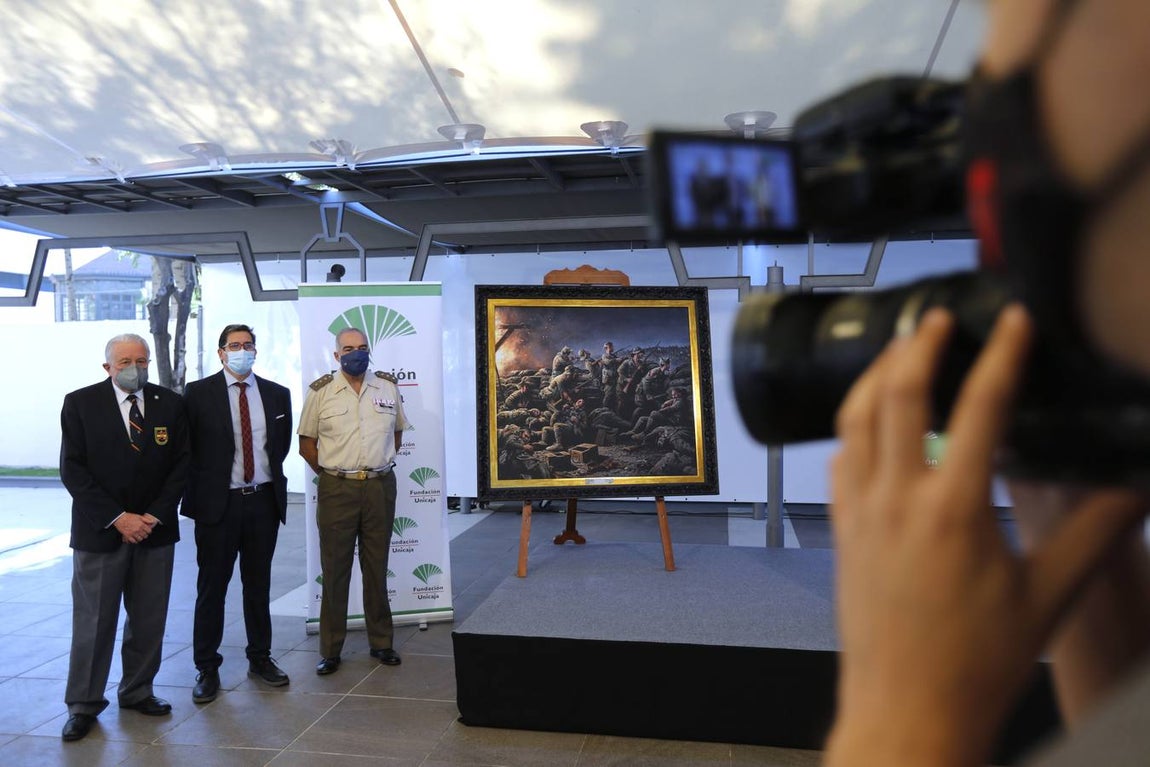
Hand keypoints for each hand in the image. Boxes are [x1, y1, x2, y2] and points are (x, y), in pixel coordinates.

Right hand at [113, 513, 154, 544]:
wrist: (120, 518)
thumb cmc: (129, 517)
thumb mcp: (139, 516)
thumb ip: (146, 520)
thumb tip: (152, 522)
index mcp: (141, 525)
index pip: (149, 531)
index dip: (149, 531)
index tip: (148, 531)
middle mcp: (138, 529)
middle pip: (145, 536)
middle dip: (145, 535)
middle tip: (144, 534)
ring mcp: (133, 533)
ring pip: (140, 539)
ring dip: (140, 538)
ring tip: (140, 536)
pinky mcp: (128, 536)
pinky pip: (133, 541)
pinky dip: (135, 541)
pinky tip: (135, 539)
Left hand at [824, 306, 1146, 766]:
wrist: (906, 708)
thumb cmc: (977, 662)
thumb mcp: (1049, 595)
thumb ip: (1095, 531)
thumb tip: (1138, 483)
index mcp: (953, 509)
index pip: (979, 408)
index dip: (1001, 354)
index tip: (1014, 318)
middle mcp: (896, 499)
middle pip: (898, 395)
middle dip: (917, 344)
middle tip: (935, 313)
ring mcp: (859, 513)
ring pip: (855, 420)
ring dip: (875, 376)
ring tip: (897, 349)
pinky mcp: (840, 531)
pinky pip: (839, 460)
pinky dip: (853, 425)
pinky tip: (868, 421)